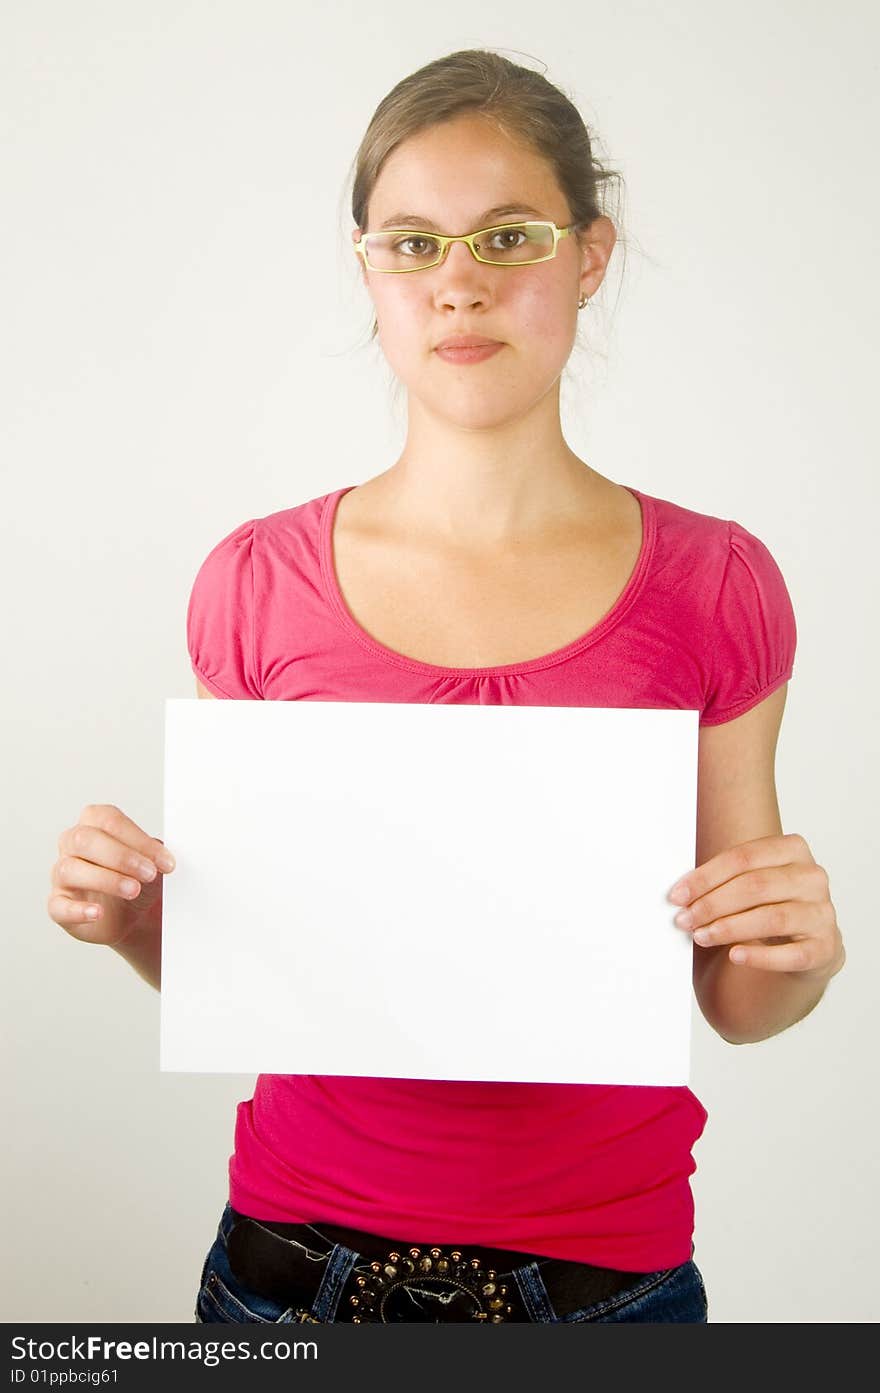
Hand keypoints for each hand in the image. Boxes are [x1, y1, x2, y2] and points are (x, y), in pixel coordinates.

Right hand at [48, 803, 174, 947]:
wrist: (134, 914)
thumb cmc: (138, 877)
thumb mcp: (151, 861)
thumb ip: (155, 853)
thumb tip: (166, 853)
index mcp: (95, 823)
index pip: (110, 821)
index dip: (138, 840)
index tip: (165, 861)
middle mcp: (72, 844)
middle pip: (85, 840)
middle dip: (121, 856)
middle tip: (149, 873)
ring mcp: (62, 875)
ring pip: (70, 870)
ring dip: (106, 880)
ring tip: (133, 890)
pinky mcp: (58, 904)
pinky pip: (59, 906)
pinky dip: (77, 910)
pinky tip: (97, 913)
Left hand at [667, 832, 844, 978]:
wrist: (809, 943)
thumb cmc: (770, 905)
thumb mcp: (752, 883)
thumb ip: (723, 880)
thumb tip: (680, 893)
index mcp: (793, 849)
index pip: (743, 858)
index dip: (706, 877)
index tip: (677, 895)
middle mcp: (812, 877)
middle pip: (756, 886)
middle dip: (713, 904)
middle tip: (685, 919)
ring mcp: (823, 913)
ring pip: (772, 918)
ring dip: (730, 928)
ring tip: (701, 936)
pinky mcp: (825, 948)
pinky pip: (791, 954)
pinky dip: (760, 956)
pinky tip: (735, 955)